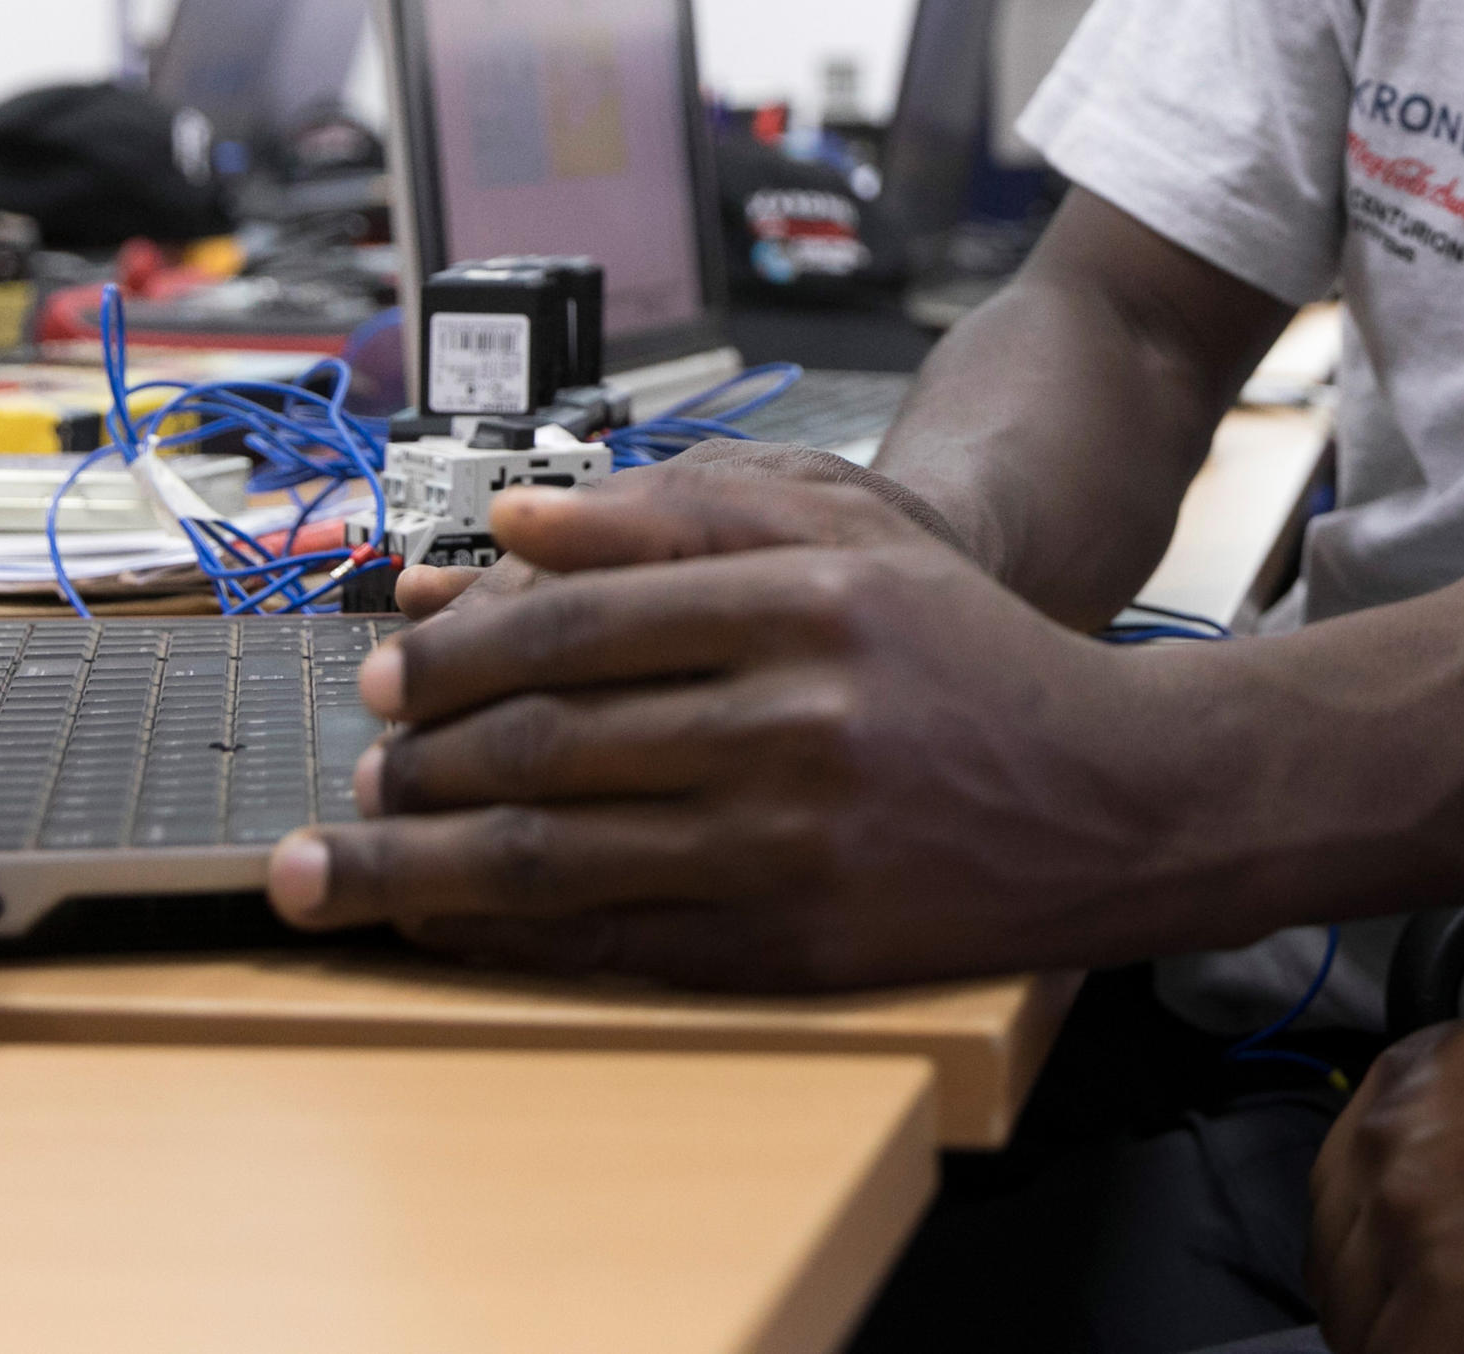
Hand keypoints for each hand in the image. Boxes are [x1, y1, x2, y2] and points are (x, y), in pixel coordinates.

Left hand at [266, 458, 1207, 987]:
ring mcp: (795, 843)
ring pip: (559, 856)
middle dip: (419, 761)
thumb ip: (686, 517)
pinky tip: (442, 925)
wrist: (1120, 798)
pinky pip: (614, 946)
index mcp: (810, 600)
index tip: (388, 671)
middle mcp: (799, 719)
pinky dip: (506, 941)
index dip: (461, 651)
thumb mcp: (859, 540)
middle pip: (552, 742)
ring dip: (424, 864)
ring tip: (343, 862)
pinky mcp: (796, 946)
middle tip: (355, 763)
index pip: (582, 621)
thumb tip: (517, 521)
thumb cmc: (973, 660)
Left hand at [1312, 992, 1463, 1353]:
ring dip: (1411, 1344)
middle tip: (1455, 1327)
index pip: (1339, 1192)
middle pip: (1336, 1261)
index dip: (1381, 1252)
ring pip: (1357, 1326)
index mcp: (1404, 1074)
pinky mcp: (1448, 1293)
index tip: (1421, 1280)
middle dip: (1384, 1308)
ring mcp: (1410, 1215)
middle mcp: (1387, 1135)